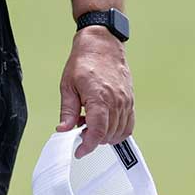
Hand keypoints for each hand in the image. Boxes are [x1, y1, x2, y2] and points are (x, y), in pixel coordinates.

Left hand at [57, 25, 133, 156]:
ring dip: (105, 135)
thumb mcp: (68, 85)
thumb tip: (63, 130)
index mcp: (99, 97)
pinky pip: (128, 124)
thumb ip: (67, 111)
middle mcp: (116, 101)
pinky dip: (117, 130)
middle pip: (108, 135)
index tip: (79, 151)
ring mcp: (126, 101)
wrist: (102, 43)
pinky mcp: (130, 100)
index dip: (88, 146)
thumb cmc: (84, 60)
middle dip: (93, 139)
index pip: (97, 132)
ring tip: (90, 123)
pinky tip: (105, 123)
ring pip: (119, 132)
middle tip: (80, 130)